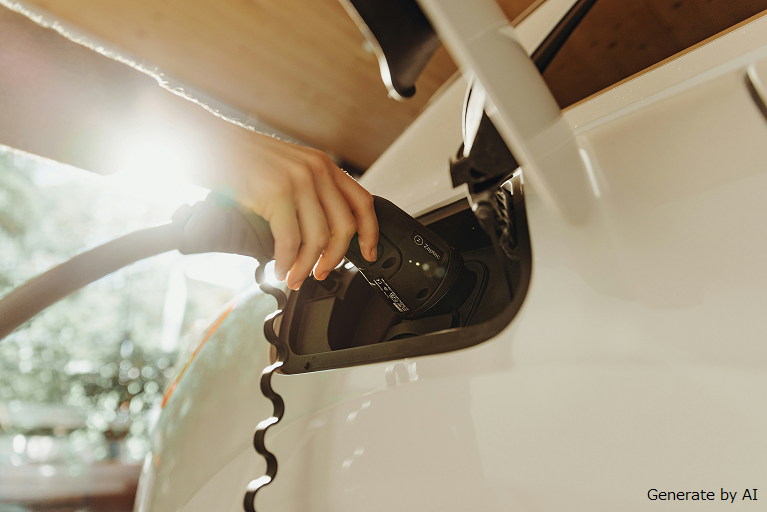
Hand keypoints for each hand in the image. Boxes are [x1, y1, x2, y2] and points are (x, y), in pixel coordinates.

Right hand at [224, 132, 377, 289]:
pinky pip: (290, 240)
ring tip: (294, 277)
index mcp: (323, 165)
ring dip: (306, 266)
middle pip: (344, 227)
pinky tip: (279, 269)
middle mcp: (316, 171)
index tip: (368, 254)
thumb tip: (320, 235)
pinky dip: (286, 262)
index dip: (370, 232)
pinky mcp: (276, 192)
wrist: (207, 141)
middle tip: (321, 273)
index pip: (362, 202)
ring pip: (318, 238)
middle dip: (335, 258)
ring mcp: (297, 181)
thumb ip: (309, 193)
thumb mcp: (287, 169)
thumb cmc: (241, 159)